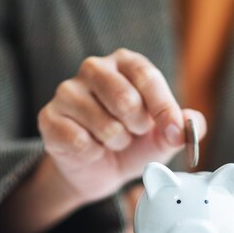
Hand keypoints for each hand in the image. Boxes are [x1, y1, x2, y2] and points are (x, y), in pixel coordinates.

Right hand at [38, 48, 205, 204]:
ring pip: (104, 125)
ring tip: (113, 141)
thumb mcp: (164, 136)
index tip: (171, 130)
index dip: (163, 108)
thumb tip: (184, 126)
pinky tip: (92, 150)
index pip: (147, 76)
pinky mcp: (49, 117)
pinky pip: (79, 142)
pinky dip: (93, 154)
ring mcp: (67, 91)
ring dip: (116, 143)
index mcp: (125, 62)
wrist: (101, 170)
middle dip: (137, 127)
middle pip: (124, 98)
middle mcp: (93, 69)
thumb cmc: (135, 143)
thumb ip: (181, 127)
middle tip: (134, 132)